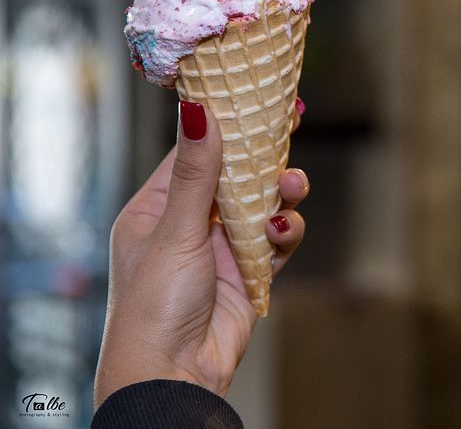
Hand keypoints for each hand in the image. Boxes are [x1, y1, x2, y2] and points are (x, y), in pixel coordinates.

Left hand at [94, 101, 308, 407]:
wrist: (175, 375)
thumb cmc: (155, 305)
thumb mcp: (175, 230)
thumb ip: (195, 172)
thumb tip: (198, 109)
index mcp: (157, 209)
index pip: (194, 155)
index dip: (225, 130)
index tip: (253, 101)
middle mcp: (190, 225)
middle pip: (236, 177)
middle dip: (263, 163)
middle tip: (288, 138)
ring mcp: (222, 249)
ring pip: (263, 206)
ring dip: (280, 196)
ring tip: (290, 190)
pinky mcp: (251, 273)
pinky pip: (277, 240)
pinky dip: (285, 233)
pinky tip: (282, 232)